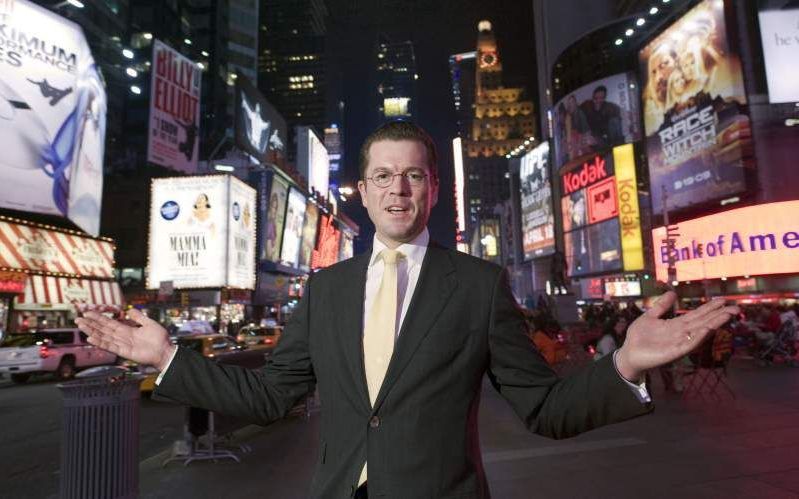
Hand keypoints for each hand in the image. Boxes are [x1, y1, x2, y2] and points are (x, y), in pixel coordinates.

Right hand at [75, 309, 174, 370]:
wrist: (166, 351)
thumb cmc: (160, 339)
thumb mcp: (149, 323)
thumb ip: (139, 317)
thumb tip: (130, 310)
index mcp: (127, 330)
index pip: (109, 323)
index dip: (98, 318)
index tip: (87, 313)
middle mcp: (122, 337)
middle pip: (103, 329)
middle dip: (90, 324)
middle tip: (77, 319)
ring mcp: (122, 344)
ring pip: (103, 337)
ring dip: (92, 331)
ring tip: (80, 326)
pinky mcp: (124, 352)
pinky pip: (110, 346)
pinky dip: (100, 342)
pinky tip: (91, 339)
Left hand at [615, 292, 738, 381]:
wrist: (629, 353)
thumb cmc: (639, 337)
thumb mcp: (650, 316)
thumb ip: (661, 306)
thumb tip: (672, 293)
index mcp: (676, 325)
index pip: (697, 314)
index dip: (710, 307)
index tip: (724, 300)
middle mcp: (681, 333)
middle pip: (703, 322)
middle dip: (719, 315)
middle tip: (736, 307)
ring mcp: (679, 343)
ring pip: (700, 331)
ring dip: (714, 323)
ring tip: (727, 315)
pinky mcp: (674, 352)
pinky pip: (689, 344)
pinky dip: (698, 337)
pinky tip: (707, 329)